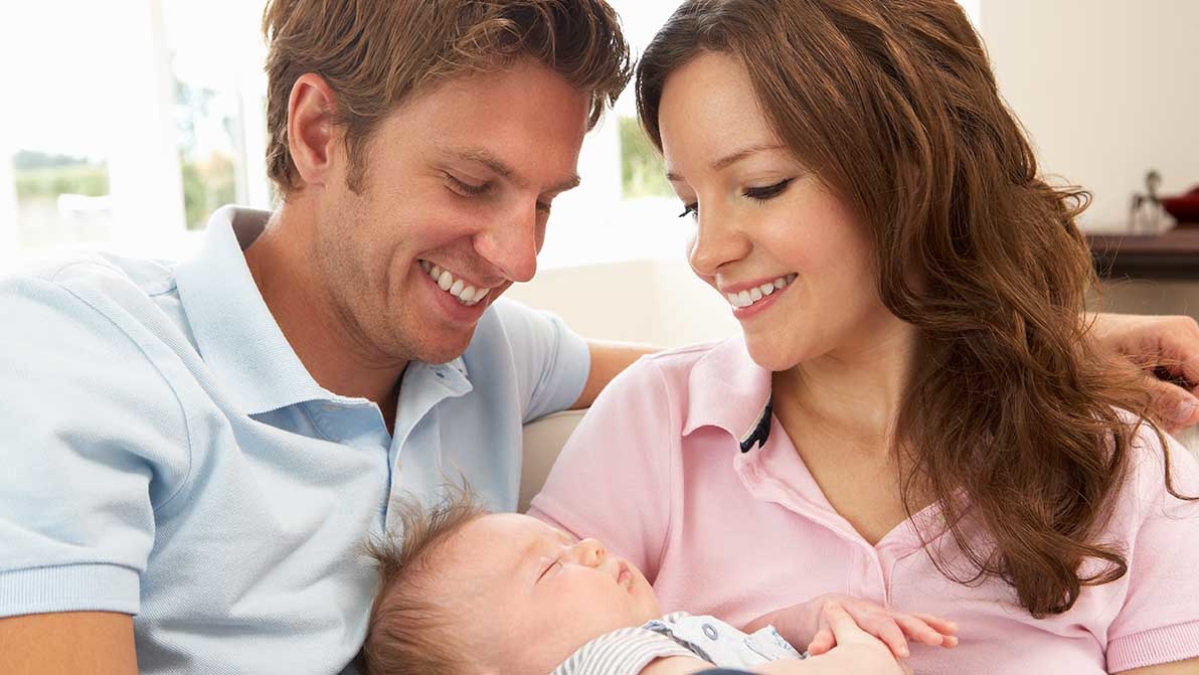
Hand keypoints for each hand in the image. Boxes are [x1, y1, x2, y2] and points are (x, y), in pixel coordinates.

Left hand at [805, 594, 956, 658]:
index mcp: (863, 615)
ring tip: (952, 635)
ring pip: (914, 618)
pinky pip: (919, 621)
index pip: (879, 626)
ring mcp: (891, 615)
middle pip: (902, 620)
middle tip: (935, 641)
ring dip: (933, 626)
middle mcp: (880, 612)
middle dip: (919, 630)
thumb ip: (825, 639)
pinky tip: (952, 635)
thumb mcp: (826, 629)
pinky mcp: (898, 620)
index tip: (903, 653)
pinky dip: (935, 625)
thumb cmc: (830, 621)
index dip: (891, 638)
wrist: (833, 606)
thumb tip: (815, 650)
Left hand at [1088, 313, 1198, 431]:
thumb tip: (1195, 411)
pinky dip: (1170, 398)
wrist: (1066, 337)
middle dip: (1184, 407)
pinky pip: (1187, 383)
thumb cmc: (1084, 355)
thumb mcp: (1117, 381)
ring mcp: (1183, 342)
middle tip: (1151, 415)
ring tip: (1143, 406)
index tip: (1168, 418)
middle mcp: (1187, 333)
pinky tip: (1146, 398)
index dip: (1193, 405)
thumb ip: (1158, 397)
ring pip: (1197, 388)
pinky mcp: (1177, 352)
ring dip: (1176, 406)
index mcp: (1175, 333)